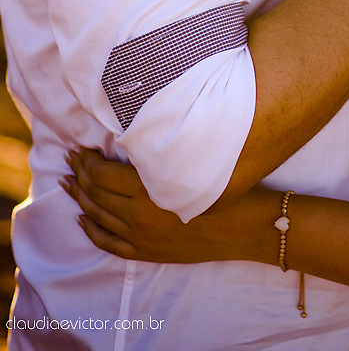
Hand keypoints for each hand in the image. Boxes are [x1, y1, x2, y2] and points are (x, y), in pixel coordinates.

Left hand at [60, 148, 270, 263]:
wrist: (244, 227)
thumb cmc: (224, 185)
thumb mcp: (192, 160)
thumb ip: (161, 152)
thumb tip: (136, 134)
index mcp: (150, 192)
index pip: (102, 175)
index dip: (87, 160)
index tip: (80, 146)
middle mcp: (140, 217)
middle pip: (96, 194)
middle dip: (79, 174)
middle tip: (69, 158)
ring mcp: (141, 238)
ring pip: (98, 217)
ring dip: (79, 198)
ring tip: (67, 182)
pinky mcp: (147, 252)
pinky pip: (108, 243)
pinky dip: (91, 229)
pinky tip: (81, 218)